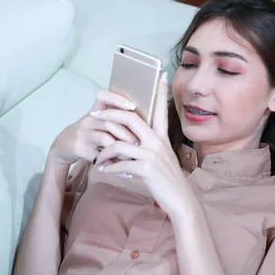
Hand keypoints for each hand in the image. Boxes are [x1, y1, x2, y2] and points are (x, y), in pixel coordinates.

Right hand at [49, 90, 138, 164]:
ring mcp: (82, 134)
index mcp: (94, 112)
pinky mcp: (78, 148)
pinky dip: (110, 163)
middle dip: (127, 134)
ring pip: (105, 139)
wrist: (62, 145)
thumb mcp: (96, 123)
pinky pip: (98, 155)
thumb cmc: (86, 134)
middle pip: (110, 123)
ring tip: (130, 157)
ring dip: (120, 149)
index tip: (132, 107)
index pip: (103, 97)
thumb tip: (139, 124)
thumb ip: (112, 121)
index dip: (117, 99)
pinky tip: (119, 169)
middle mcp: (87, 120)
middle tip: (139, 144)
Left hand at [92, 72, 194, 215]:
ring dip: (104, 150)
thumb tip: (129, 141)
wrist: (180, 200)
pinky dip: (108, 167)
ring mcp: (151, 155)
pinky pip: (120, 164)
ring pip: (119, 144)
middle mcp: (157, 142)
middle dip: (110, 115)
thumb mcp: (161, 158)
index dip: (160, 92)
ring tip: (97, 156)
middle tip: (94, 115)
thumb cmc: (167, 180)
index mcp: (161, 137)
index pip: (160, 110)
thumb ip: (148, 147)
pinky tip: (102, 170)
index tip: (160, 74)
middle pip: (131, 119)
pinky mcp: (146, 169)